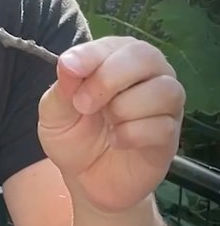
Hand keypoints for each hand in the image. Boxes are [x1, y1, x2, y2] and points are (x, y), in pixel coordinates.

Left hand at [37, 37, 183, 214]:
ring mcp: (164, 104)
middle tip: (83, 105)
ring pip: (163, 90)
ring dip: (125, 108)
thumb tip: (68, 63)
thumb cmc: (73, 136)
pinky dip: (133, 134)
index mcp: (117, 58)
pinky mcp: (170, 135)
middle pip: (145, 57)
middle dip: (109, 78)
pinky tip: (117, 141)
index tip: (70, 69)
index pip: (114, 45)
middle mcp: (147, 74)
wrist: (87, 180)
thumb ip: (63, 87)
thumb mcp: (55, 112)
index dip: (91, 55)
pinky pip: (163, 126)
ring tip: (107, 125)